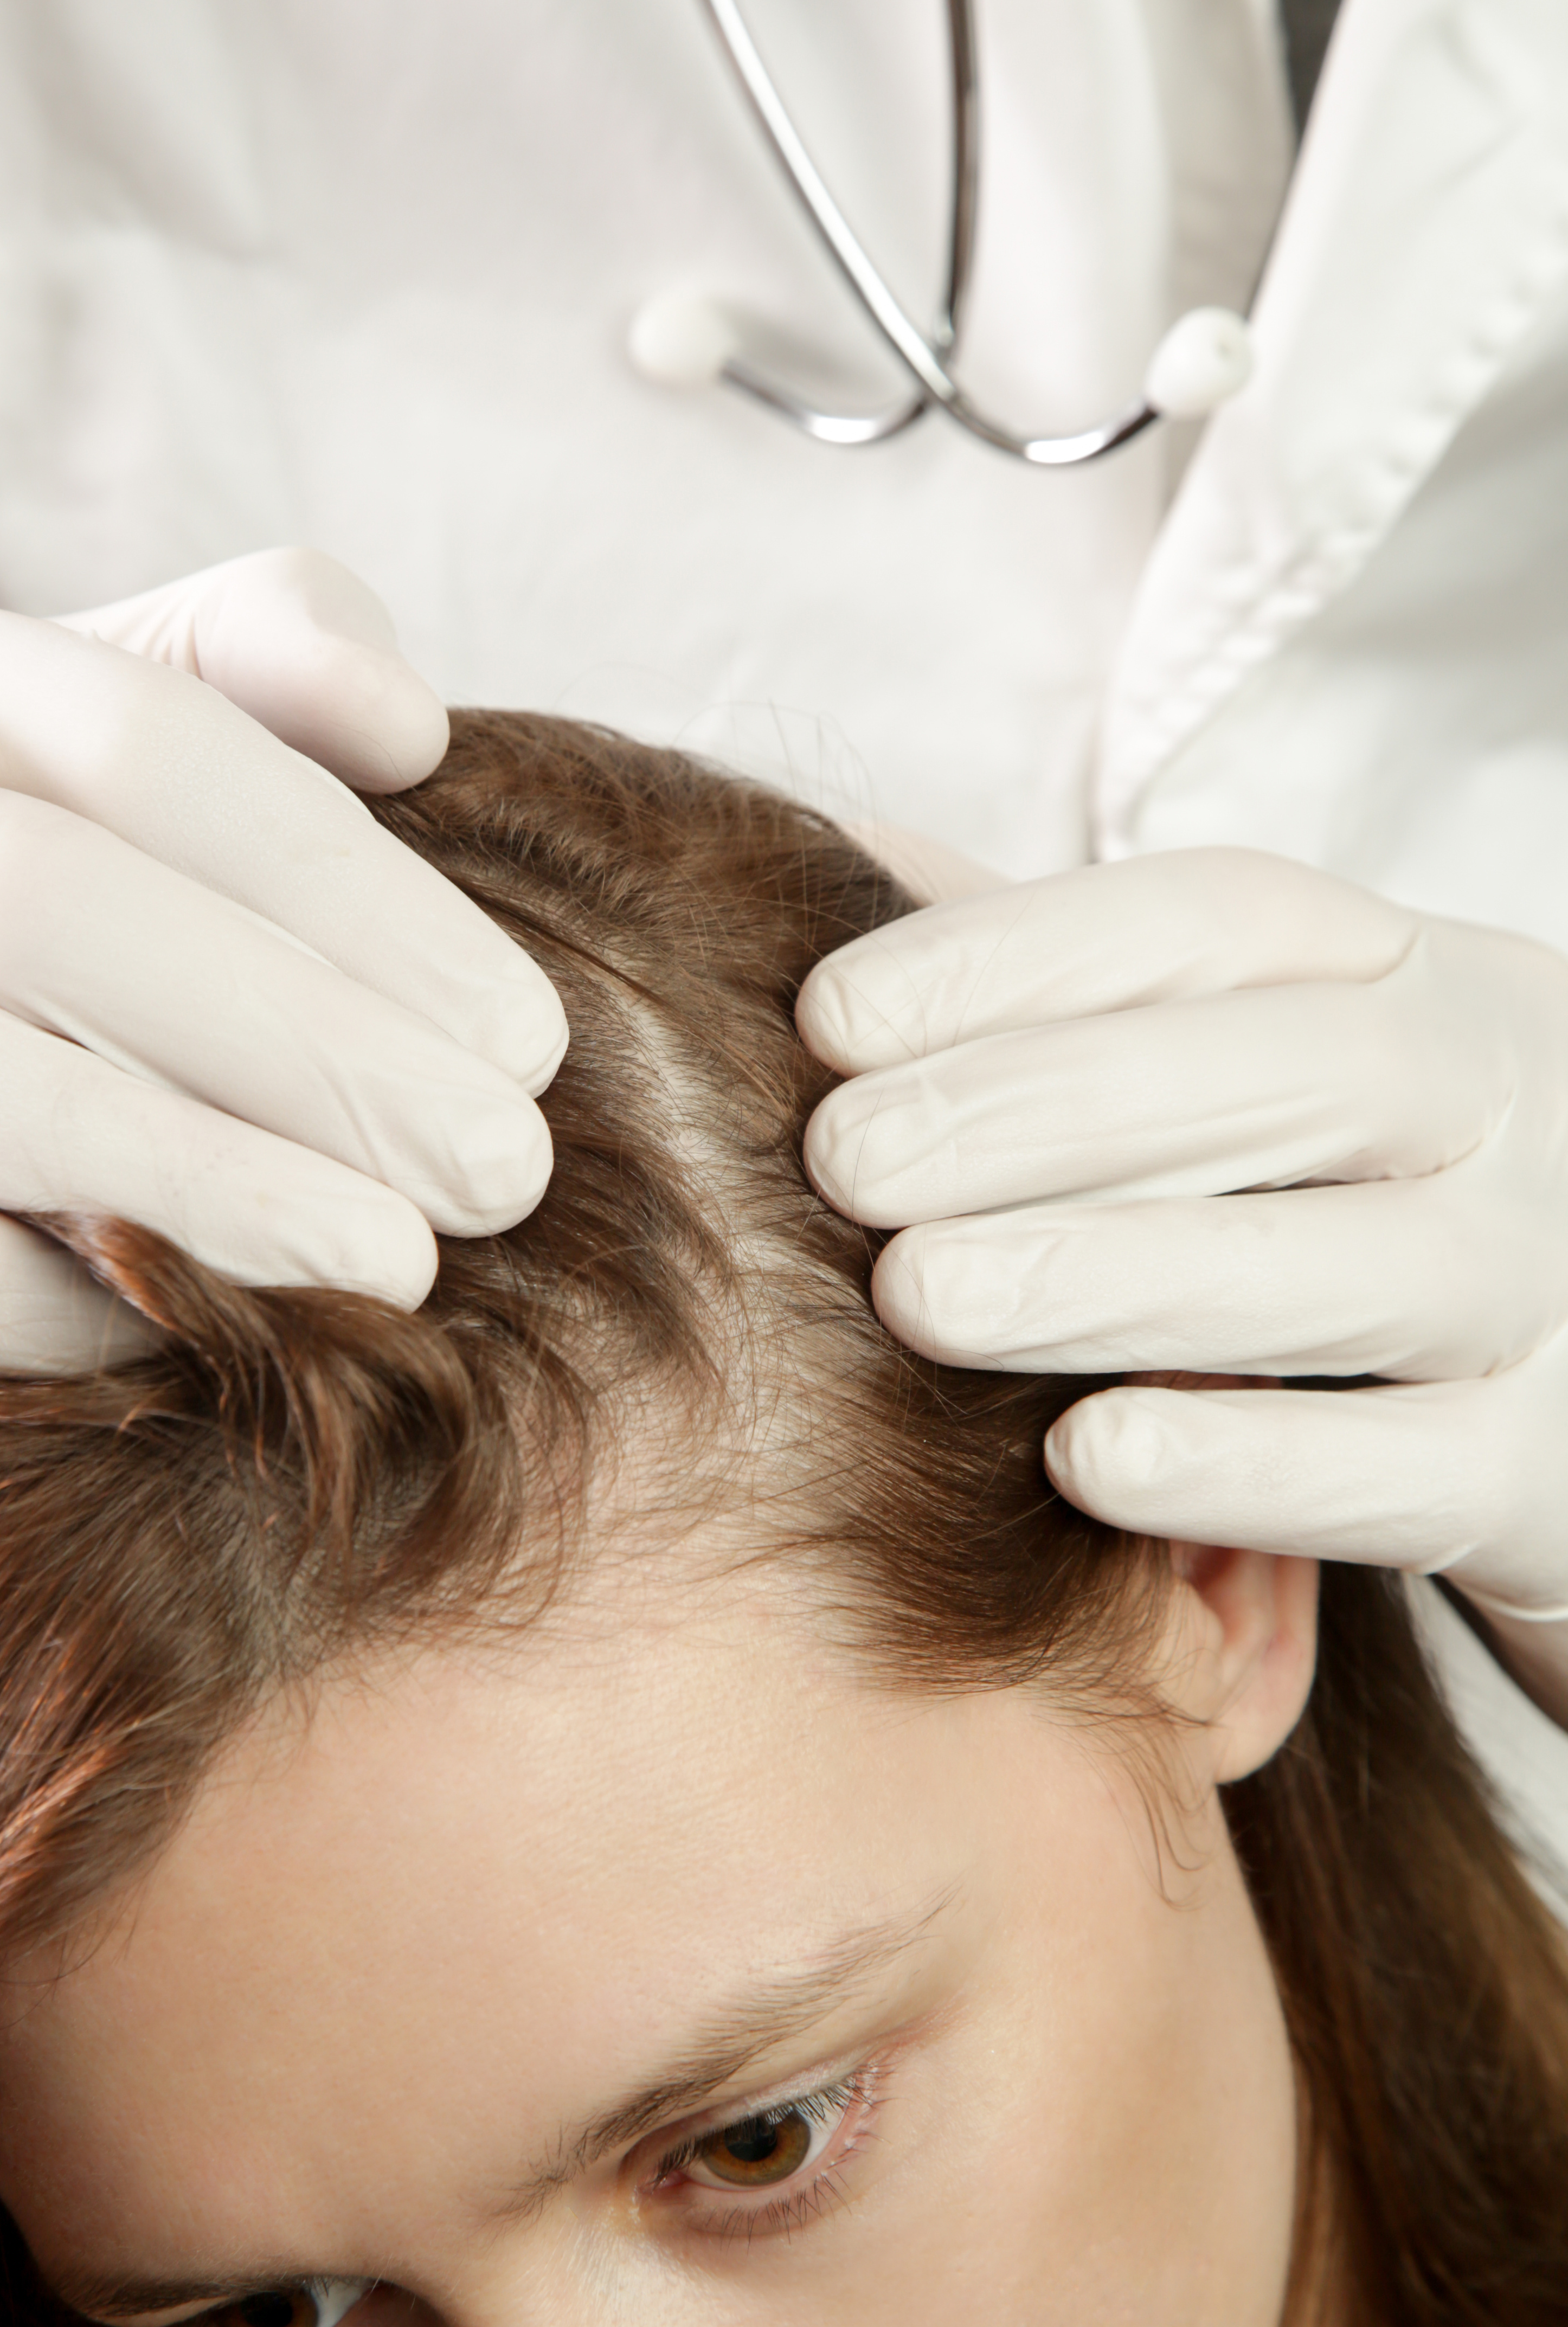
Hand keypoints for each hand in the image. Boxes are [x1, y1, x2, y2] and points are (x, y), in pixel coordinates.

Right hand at [0, 550, 565, 1371]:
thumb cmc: (43, 813)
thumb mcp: (138, 678)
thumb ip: (271, 646)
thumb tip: (404, 723)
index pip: (150, 744)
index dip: (355, 898)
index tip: (524, 1042)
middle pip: (47, 904)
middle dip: (301, 1045)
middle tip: (499, 1170)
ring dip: (191, 1174)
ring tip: (394, 1263)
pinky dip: (30, 1293)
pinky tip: (194, 1319)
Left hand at [798, 849, 1567, 1691]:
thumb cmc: (1361, 1210)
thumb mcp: (1265, 1068)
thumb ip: (1084, 987)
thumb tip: (844, 848)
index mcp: (1433, 982)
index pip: (1229, 921)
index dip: (1023, 955)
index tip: (831, 1013)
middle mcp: (1517, 1108)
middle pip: (1294, 1074)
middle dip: (1046, 1109)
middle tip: (845, 1159)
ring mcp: (1556, 1288)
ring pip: (1348, 1273)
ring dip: (1114, 1276)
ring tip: (915, 1294)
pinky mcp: (1554, 1478)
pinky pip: (1407, 1473)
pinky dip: (1244, 1466)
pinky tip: (1082, 1460)